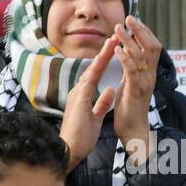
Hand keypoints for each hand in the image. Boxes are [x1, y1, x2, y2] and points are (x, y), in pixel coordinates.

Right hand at [59, 41, 115, 172]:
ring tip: (113, 41)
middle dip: (105, 52)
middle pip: (94, 68)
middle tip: (116, 36)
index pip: (97, 74)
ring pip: (92, 70)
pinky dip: (96, 70)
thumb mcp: (95, 116)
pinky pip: (89, 81)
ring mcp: (77, 94)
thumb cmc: (81, 136)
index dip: (106, 60)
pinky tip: (103, 59)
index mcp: (83, 95)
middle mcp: (79, 91)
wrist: (68, 149)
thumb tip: (109, 91)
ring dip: (102, 55)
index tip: (116, 48)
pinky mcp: (78, 100)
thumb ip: (101, 103)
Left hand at [110, 16, 161, 164]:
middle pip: (151, 46)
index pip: (152, 47)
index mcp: (149, 73)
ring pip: (141, 56)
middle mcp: (150, 75)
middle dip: (140, 30)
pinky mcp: (135, 91)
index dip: (144, 32)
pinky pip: (132, 71)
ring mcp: (144, 82)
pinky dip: (125, 58)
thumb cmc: (129, 108)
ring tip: (118, 29)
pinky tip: (116, 48)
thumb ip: (131, 69)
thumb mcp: (131, 84)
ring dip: (129, 40)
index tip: (134, 20)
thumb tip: (128, 55)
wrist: (132, 130)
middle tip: (129, 17)